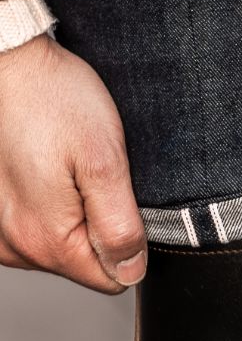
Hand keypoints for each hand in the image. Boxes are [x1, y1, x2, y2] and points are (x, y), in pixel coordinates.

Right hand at [0, 35, 145, 292]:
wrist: (10, 62)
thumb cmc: (56, 100)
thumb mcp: (105, 162)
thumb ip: (120, 225)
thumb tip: (130, 271)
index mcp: (45, 240)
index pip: (112, 278)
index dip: (131, 243)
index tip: (122, 201)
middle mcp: (14, 247)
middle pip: (87, 264)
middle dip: (103, 227)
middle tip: (96, 177)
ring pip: (65, 247)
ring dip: (78, 215)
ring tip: (71, 169)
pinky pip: (39, 229)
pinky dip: (54, 206)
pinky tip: (52, 172)